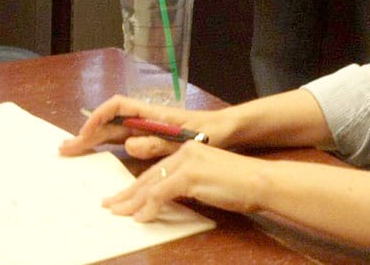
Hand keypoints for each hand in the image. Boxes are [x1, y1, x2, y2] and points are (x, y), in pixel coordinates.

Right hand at [60, 95, 228, 159]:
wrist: (226, 131)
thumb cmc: (210, 131)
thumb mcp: (186, 140)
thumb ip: (158, 143)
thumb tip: (129, 145)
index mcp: (152, 114)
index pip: (118, 107)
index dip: (99, 117)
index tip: (86, 133)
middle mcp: (145, 119)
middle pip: (109, 121)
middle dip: (87, 132)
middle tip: (65, 148)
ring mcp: (146, 129)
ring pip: (112, 131)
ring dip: (92, 139)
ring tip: (72, 149)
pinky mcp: (150, 139)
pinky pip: (122, 140)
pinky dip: (106, 146)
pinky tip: (95, 152)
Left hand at [103, 142, 267, 220]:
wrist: (259, 180)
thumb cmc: (239, 185)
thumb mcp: (207, 182)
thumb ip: (187, 186)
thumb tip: (168, 201)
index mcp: (188, 149)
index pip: (156, 171)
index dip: (137, 186)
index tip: (123, 198)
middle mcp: (184, 151)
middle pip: (148, 176)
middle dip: (128, 193)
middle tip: (110, 205)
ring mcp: (186, 161)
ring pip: (150, 185)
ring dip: (132, 202)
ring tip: (118, 213)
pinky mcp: (189, 174)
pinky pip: (161, 194)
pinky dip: (149, 208)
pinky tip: (141, 219)